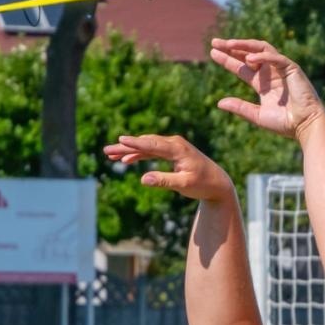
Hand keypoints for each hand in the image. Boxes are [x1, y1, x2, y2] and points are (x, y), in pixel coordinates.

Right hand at [103, 134, 234, 202]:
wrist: (218, 183)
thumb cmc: (203, 184)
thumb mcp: (184, 185)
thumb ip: (164, 181)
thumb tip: (143, 179)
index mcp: (178, 149)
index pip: (152, 145)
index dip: (135, 144)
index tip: (120, 140)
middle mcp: (174, 144)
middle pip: (145, 143)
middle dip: (126, 146)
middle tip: (107, 150)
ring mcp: (173, 147)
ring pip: (147, 146)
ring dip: (129, 150)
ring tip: (111, 154)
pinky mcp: (172, 152)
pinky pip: (152, 151)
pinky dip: (139, 154)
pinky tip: (127, 160)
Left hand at [209, 38, 324, 140]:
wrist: (306, 126)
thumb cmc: (285, 123)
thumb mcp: (257, 116)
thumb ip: (240, 108)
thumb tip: (219, 103)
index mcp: (263, 83)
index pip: (242, 67)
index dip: (228, 60)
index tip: (212, 52)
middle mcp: (271, 73)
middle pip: (248, 54)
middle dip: (232, 47)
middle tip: (215, 42)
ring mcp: (281, 69)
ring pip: (261, 49)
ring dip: (244, 45)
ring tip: (228, 44)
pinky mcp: (292, 68)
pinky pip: (275, 57)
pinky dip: (262, 57)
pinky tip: (249, 60)